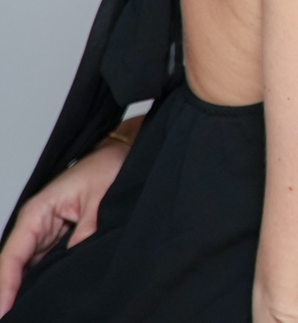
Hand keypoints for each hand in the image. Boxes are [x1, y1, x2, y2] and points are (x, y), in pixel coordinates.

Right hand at [0, 134, 131, 313]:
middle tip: (11, 318)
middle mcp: (36, 224)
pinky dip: (38, 281)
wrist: (124, 153)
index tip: (3, 310)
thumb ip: (87, 229)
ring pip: (26, 268)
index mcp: (38, 212)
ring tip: (26, 313)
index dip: (5, 286)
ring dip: (24, 290)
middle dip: (9, 293)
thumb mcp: (100, 198)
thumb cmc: (108, 166)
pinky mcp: (60, 237)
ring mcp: (46, 232)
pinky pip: (42, 264)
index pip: (12, 256)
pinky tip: (42, 298)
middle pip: (14, 267)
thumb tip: (77, 256)